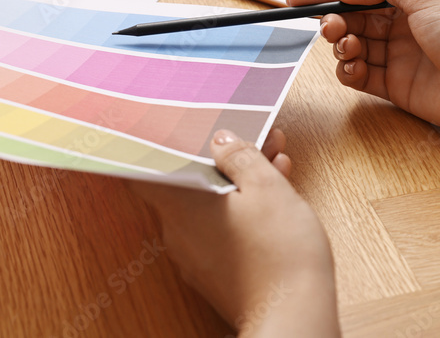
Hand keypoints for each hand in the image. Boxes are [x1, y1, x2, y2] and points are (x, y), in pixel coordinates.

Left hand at [129, 129, 339, 336]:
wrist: (294, 315)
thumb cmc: (280, 252)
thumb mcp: (267, 185)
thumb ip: (240, 156)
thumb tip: (221, 141)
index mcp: (181, 206)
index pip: (145, 170)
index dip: (157, 144)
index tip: (166, 125)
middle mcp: (180, 233)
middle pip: (190, 183)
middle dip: (222, 157)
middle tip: (254, 138)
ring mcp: (198, 256)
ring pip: (212, 205)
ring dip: (239, 180)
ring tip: (276, 161)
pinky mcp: (218, 273)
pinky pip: (223, 229)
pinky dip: (243, 209)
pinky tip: (275, 197)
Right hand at [288, 0, 439, 134]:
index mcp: (410, 1)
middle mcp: (401, 28)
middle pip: (351, 21)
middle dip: (332, 21)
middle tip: (330, 26)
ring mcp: (397, 58)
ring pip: (351, 48)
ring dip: (340, 46)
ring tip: (347, 47)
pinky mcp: (395, 88)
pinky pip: (358, 77)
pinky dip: (347, 71)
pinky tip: (351, 68)